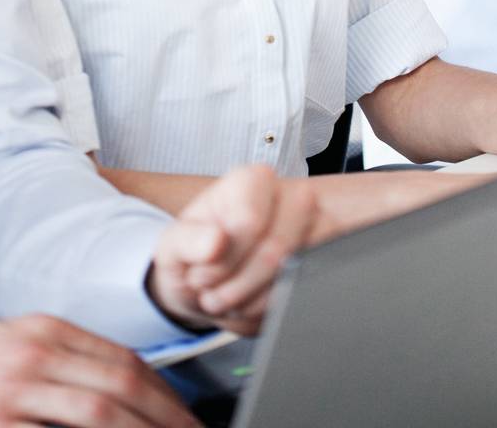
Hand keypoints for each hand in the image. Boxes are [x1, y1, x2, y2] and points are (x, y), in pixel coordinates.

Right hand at [0, 319, 195, 427]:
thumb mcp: (11, 347)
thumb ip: (65, 361)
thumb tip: (124, 387)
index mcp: (45, 331)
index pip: (124, 360)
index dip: (165, 394)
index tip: (188, 419)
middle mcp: (34, 357)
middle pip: (120, 388)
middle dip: (166, 419)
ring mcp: (11, 396)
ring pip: (98, 415)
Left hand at [148, 165, 317, 334]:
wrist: (208, 285)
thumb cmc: (194, 254)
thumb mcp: (174, 245)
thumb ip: (188, 240)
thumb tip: (216, 242)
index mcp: (253, 181)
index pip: (250, 222)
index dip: (222, 259)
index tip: (201, 270)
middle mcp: (290, 199)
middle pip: (276, 253)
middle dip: (236, 288)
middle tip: (212, 293)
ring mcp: (313, 232)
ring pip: (291, 279)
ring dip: (250, 304)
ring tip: (228, 298)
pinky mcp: (322, 264)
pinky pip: (301, 298)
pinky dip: (267, 314)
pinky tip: (248, 304)